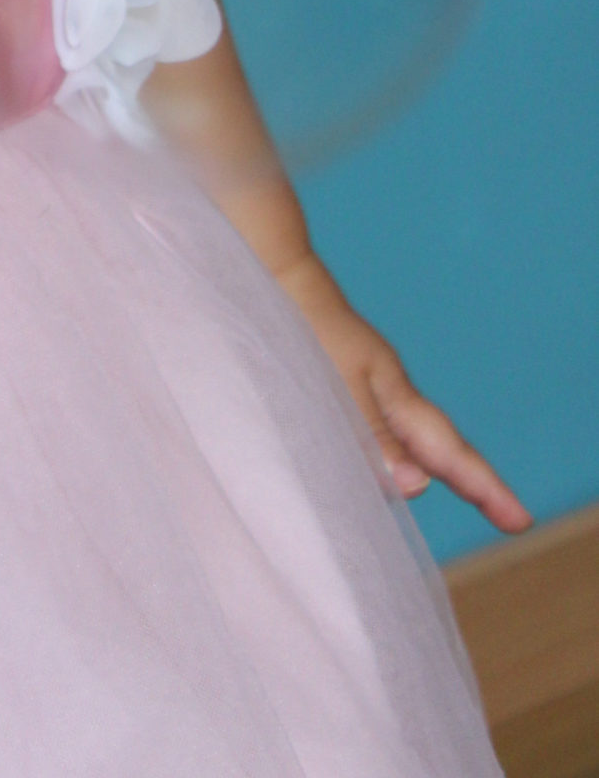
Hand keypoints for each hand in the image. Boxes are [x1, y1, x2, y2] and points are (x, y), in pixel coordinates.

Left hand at [274, 251, 531, 532]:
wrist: (271, 271)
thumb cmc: (304, 326)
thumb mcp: (340, 385)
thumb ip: (374, 437)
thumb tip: (419, 487)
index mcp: (394, 396)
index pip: (448, 452)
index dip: (485, 488)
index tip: (521, 521)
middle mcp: (388, 393)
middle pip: (441, 445)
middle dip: (476, 481)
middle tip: (515, 518)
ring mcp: (366, 384)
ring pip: (411, 438)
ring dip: (441, 467)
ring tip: (473, 492)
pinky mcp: (338, 381)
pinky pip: (379, 429)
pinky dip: (398, 453)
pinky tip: (396, 459)